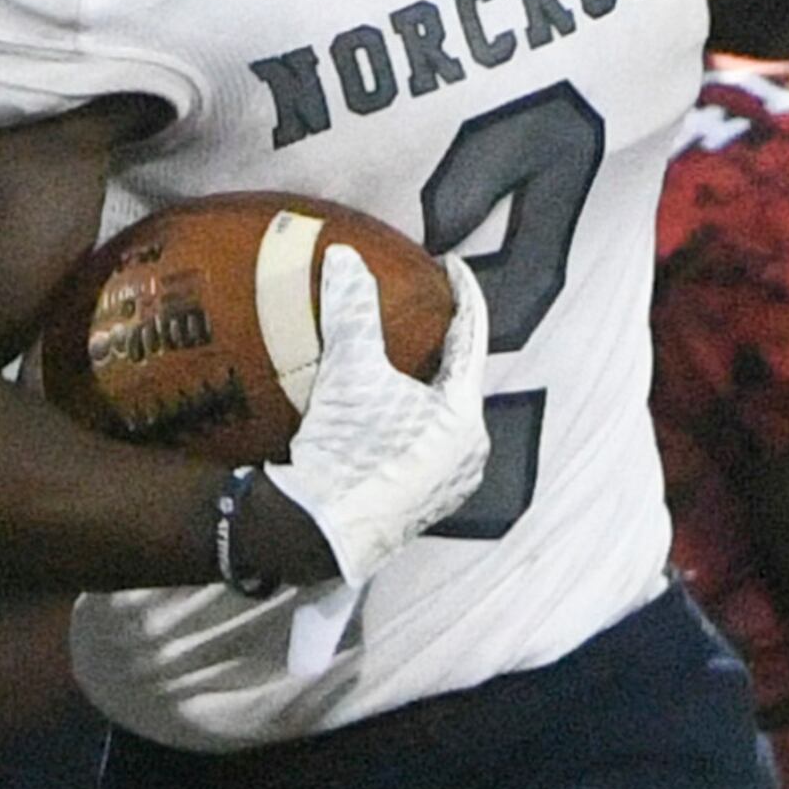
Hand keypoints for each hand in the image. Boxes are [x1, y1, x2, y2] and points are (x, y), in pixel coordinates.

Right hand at [270, 250, 493, 600]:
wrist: (317, 532)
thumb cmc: (344, 452)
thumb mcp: (348, 371)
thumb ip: (351, 310)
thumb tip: (344, 257)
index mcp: (464, 416)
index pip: (470, 337)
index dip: (461, 293)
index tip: (450, 264)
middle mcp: (470, 452)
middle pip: (459, 379)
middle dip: (443, 344)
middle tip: (425, 310)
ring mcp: (450, 483)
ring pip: (444, 415)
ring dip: (427, 386)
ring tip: (406, 359)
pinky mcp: (426, 505)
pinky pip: (428, 445)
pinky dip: (415, 419)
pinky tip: (390, 411)